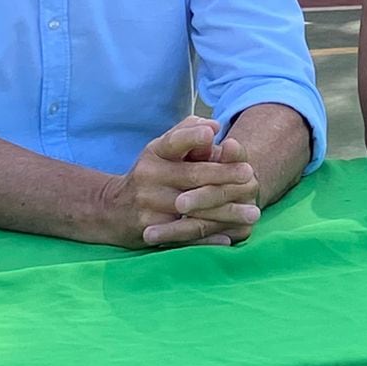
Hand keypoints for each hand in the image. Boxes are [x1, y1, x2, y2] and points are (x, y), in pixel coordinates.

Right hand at [99, 117, 261, 248]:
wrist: (113, 210)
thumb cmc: (152, 173)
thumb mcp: (162, 149)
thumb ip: (188, 134)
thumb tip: (214, 126)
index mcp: (155, 153)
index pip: (174, 141)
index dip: (192, 136)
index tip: (213, 134)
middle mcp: (149, 176)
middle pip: (192, 176)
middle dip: (224, 176)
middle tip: (251, 176)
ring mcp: (149, 206)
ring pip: (193, 209)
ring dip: (226, 212)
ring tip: (253, 213)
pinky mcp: (151, 231)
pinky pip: (185, 235)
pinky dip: (208, 239)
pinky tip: (229, 238)